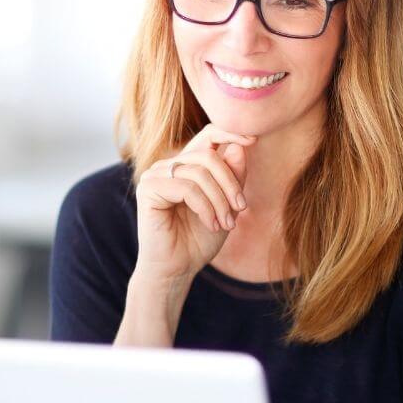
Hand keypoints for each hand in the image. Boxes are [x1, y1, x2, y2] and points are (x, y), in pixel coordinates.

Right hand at [133, 124, 255, 282]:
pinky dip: (205, 207)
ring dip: (220, 200)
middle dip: (230, 182)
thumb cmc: (199, 240)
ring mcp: (155, 175)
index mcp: (185, 166)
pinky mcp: (148, 189)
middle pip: (208, 155)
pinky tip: (212, 225)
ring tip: (227, 224)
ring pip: (199, 172)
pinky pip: (187, 188)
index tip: (254, 139)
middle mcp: (168, 166)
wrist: (176, 270)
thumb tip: (240, 146)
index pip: (208, 136)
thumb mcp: (226, 206)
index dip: (230, 132)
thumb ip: (233, 177)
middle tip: (241, 208)